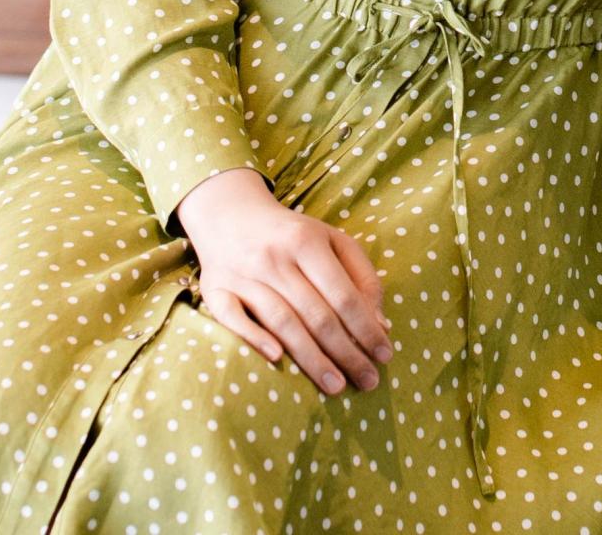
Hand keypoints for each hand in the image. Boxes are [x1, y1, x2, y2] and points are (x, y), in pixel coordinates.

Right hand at [175, 167, 392, 396]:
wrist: (230, 214)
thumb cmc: (291, 235)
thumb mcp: (332, 241)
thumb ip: (361, 277)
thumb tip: (381, 324)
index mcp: (307, 242)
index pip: (343, 294)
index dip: (366, 328)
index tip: (386, 355)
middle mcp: (275, 258)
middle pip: (316, 314)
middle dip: (346, 352)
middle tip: (368, 382)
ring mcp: (243, 275)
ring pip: (282, 322)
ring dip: (311, 359)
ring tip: (337, 386)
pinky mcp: (215, 290)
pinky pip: (232, 318)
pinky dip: (254, 337)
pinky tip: (277, 360)